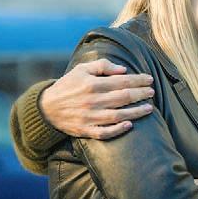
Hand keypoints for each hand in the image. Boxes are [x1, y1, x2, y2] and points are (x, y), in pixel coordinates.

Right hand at [40, 59, 154, 138]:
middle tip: (152, 92)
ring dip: (136, 112)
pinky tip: (129, 125)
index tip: (150, 79)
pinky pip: (104, 132)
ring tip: (149, 108)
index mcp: (92, 84)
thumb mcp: (81, 69)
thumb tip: (123, 70)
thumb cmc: (68, 85)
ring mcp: (89, 117)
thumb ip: (102, 66)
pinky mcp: (85, 130)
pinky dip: (118, 129)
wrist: (45, 107)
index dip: (138, 80)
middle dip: (141, 94)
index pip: (122, 81)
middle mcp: (92, 101)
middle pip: (123, 97)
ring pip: (118, 115)